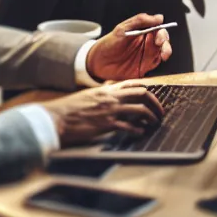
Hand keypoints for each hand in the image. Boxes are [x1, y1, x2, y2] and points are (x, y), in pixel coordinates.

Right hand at [43, 82, 163, 146]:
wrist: (56, 118)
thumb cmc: (69, 108)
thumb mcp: (87, 95)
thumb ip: (101, 93)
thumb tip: (109, 90)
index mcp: (106, 90)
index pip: (133, 84)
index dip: (147, 89)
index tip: (153, 96)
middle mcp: (111, 97)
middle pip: (143, 94)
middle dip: (156, 102)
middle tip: (160, 111)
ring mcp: (110, 110)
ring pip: (140, 109)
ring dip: (152, 116)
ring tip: (154, 122)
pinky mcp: (106, 125)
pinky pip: (129, 126)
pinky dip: (138, 129)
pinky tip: (141, 132)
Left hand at [85, 13, 173, 80]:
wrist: (97, 63)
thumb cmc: (109, 43)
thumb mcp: (122, 29)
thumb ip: (140, 21)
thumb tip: (160, 17)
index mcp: (143, 32)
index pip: (158, 29)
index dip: (162, 32)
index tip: (159, 36)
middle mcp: (147, 43)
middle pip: (163, 41)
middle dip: (165, 43)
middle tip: (160, 44)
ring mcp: (146, 55)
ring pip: (162, 52)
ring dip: (165, 52)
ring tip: (163, 55)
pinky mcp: (144, 67)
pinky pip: (155, 64)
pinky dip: (158, 63)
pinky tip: (154, 62)